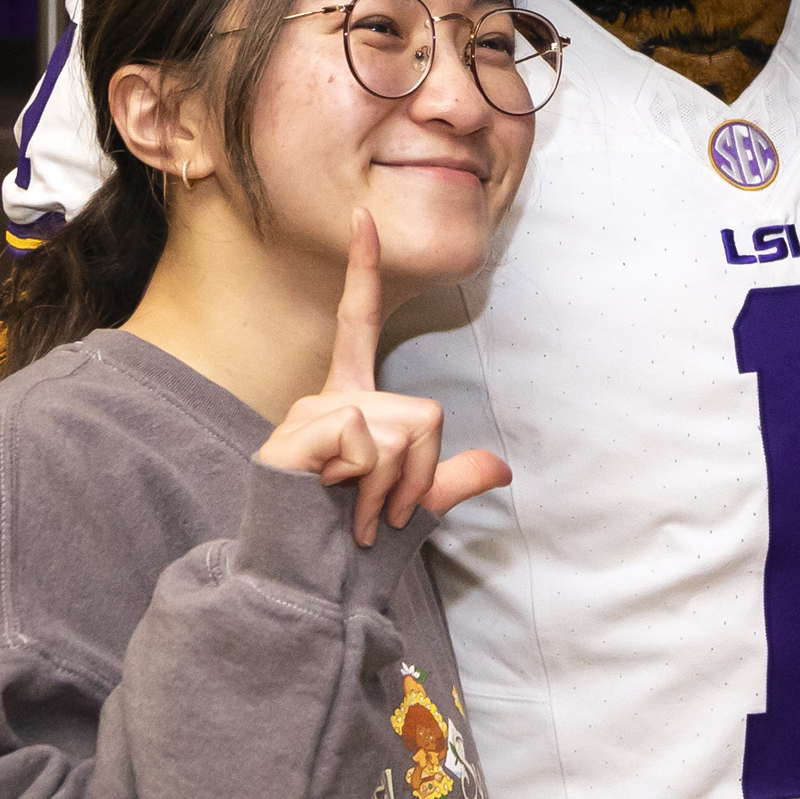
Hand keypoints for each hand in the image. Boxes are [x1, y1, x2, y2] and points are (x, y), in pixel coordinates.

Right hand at [257, 214, 513, 545]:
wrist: (307, 582)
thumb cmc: (351, 545)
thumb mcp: (413, 506)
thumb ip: (451, 479)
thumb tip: (501, 467)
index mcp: (352, 403)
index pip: (360, 324)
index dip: (363, 270)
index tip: (363, 216)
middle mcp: (329, 399)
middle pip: (424, 412)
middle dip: (420, 473)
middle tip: (383, 512)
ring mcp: (310, 415)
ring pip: (404, 431)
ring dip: (394, 487)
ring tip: (359, 515)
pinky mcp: (299, 435)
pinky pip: (369, 440)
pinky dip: (370, 484)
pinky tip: (335, 501)